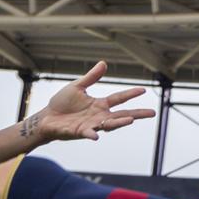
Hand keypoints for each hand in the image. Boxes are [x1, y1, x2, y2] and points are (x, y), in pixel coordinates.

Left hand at [30, 60, 153, 142]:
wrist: (46, 118)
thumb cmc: (61, 104)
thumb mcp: (77, 87)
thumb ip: (91, 77)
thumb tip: (104, 63)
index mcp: (100, 105)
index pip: (119, 99)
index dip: (130, 94)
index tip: (143, 90)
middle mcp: (99, 116)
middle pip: (122, 115)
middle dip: (137, 114)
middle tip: (152, 113)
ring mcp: (91, 125)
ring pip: (109, 125)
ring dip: (120, 123)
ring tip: (131, 120)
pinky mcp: (79, 132)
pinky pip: (88, 133)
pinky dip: (92, 134)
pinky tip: (97, 135)